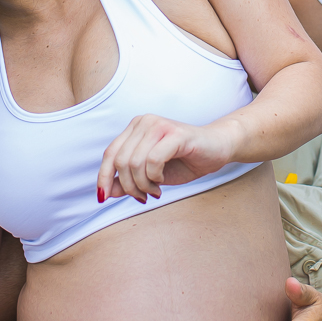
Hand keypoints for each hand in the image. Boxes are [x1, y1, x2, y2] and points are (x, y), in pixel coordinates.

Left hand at [96, 115, 238, 202]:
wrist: (218, 149)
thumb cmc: (185, 161)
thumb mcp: (151, 176)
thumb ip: (128, 181)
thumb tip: (106, 192)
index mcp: (135, 128)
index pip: (110, 154)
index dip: (103, 177)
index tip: (103, 198)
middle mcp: (144, 122)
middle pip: (121, 161)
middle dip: (129, 186)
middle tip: (144, 196)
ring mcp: (159, 125)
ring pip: (135, 163)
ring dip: (143, 184)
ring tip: (155, 190)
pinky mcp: (174, 134)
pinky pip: (152, 160)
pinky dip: (154, 176)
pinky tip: (162, 180)